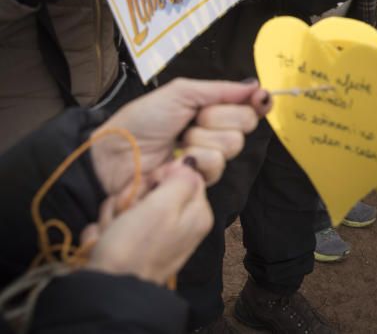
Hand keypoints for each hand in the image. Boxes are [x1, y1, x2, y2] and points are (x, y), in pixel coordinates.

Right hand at [83, 161, 211, 285]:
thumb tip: (190, 163)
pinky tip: (104, 243)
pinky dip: (105, 233)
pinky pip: (115, 227)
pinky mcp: (130, 248)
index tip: (147, 188)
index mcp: (196, 213)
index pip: (184, 175)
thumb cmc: (135, 246)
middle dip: (132, 198)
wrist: (106, 290)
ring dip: (114, 215)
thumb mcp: (163, 207)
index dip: (160, 177)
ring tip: (113, 232)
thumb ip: (181, 180)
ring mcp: (154, 238)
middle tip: (127, 212)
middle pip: (153, 191)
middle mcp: (180, 225)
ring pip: (129, 207)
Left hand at [91, 78, 270, 194]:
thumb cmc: (142, 121)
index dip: (256, 103)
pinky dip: (195, 160)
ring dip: (202, 140)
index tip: (258, 99)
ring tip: (178, 142)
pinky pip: (217, 166)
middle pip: (245, 124)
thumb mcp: (181, 93)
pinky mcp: (200, 181)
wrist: (115, 154)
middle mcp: (214, 133)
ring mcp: (208, 158)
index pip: (249, 106)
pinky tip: (177, 161)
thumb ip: (221, 90)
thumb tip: (256, 87)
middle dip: (217, 118)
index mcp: (210, 109)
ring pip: (232, 144)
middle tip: (191, 121)